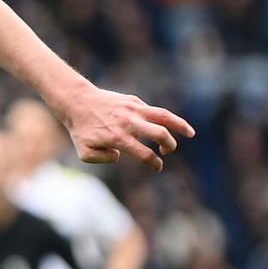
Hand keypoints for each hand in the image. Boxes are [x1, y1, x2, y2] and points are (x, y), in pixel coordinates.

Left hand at [58, 87, 193, 171]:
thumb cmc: (80, 130)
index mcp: (119, 138)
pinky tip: (163, 124)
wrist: (77, 102)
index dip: (155, 163)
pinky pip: (151, 110)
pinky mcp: (133, 101)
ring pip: (163, 116)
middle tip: (167, 151)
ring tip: (191, 133)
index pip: (145, 154)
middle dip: (169, 145)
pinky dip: (161, 118)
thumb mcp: (84, 153)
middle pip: (160, 134)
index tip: (157, 167)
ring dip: (180, 125)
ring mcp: (133, 110)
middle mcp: (129, 123)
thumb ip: (102, 159)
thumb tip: (120, 155)